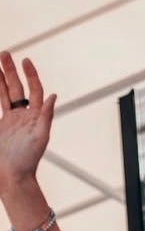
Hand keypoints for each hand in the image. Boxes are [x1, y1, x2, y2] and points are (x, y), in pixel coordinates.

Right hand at [0, 53, 55, 192]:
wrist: (13, 177)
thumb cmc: (28, 160)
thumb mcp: (40, 137)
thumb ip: (46, 116)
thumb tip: (54, 95)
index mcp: (35, 117)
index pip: (35, 90)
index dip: (31, 75)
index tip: (25, 60)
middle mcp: (24, 116)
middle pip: (18, 88)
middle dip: (11, 71)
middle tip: (4, 54)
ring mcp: (11, 121)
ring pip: (6, 94)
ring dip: (1, 78)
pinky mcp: (1, 126)